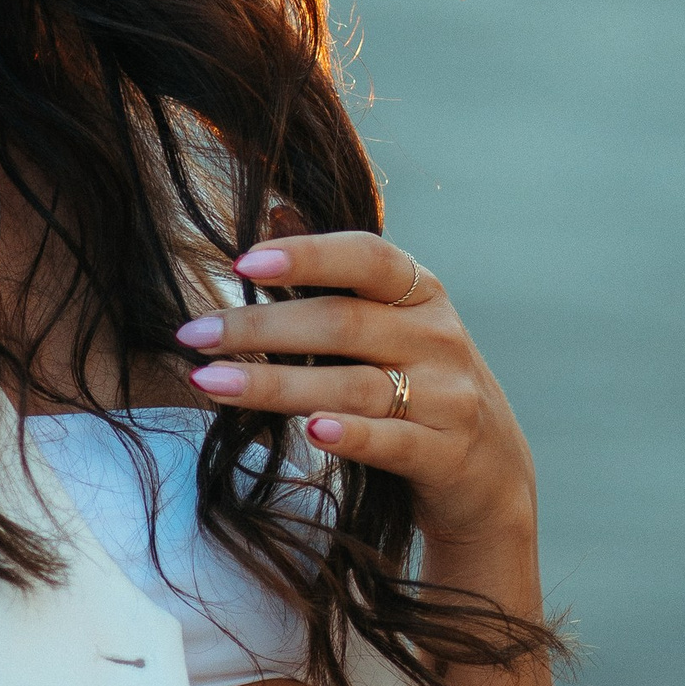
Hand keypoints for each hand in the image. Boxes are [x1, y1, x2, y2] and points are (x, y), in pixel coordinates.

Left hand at [176, 229, 537, 571]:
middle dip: (261, 327)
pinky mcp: (447, 453)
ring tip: (210, 383)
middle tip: (193, 335)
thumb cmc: (419, 385)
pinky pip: (392, 441)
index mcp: (421, 292)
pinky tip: (308, 431)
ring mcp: (448, 397)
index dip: (307, 255)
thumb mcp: (392, 322)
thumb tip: (273, 211)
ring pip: (354, 385)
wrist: (491, 474)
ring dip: (275, 383)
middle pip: (343, 323)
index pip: (366, 257)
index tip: (242, 263)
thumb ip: (337, 275)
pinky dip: (350, 435)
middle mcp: (439, 337)